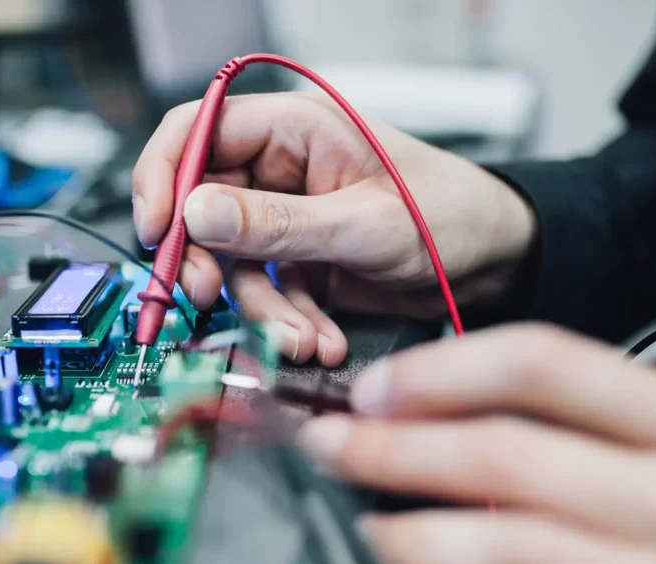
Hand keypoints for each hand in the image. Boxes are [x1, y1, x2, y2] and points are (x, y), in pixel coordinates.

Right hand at [132, 93, 535, 366]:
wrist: (497, 262)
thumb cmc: (451, 213)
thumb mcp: (360, 222)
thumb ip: (277, 223)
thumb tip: (197, 213)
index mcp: (294, 130)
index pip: (197, 132)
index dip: (164, 176)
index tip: (158, 228)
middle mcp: (282, 170)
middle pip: (205, 208)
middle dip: (208, 261)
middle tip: (208, 295)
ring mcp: (290, 219)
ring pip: (238, 264)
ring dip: (262, 309)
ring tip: (299, 339)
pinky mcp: (303, 261)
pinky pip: (272, 293)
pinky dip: (290, 322)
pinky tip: (323, 340)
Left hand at [297, 324, 655, 563]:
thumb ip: (575, 428)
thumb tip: (425, 408)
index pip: (545, 367)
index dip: (437, 373)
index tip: (371, 390)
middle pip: (513, 456)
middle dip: (398, 450)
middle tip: (332, 450)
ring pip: (522, 553)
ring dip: (419, 538)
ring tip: (366, 529)